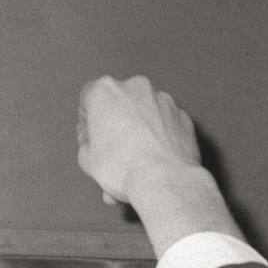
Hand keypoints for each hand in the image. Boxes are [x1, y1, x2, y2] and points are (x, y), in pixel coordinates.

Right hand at [77, 75, 202, 207]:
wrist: (164, 180)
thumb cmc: (123, 168)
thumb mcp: (86, 159)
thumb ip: (87, 141)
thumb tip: (96, 142)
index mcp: (106, 91)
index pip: (88, 98)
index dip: (88, 122)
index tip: (91, 139)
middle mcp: (135, 87)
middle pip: (119, 105)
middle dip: (115, 128)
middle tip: (113, 155)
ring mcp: (162, 99)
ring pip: (144, 115)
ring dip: (138, 134)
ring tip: (134, 167)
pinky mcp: (181, 114)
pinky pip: (164, 124)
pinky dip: (159, 138)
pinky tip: (155, 163)